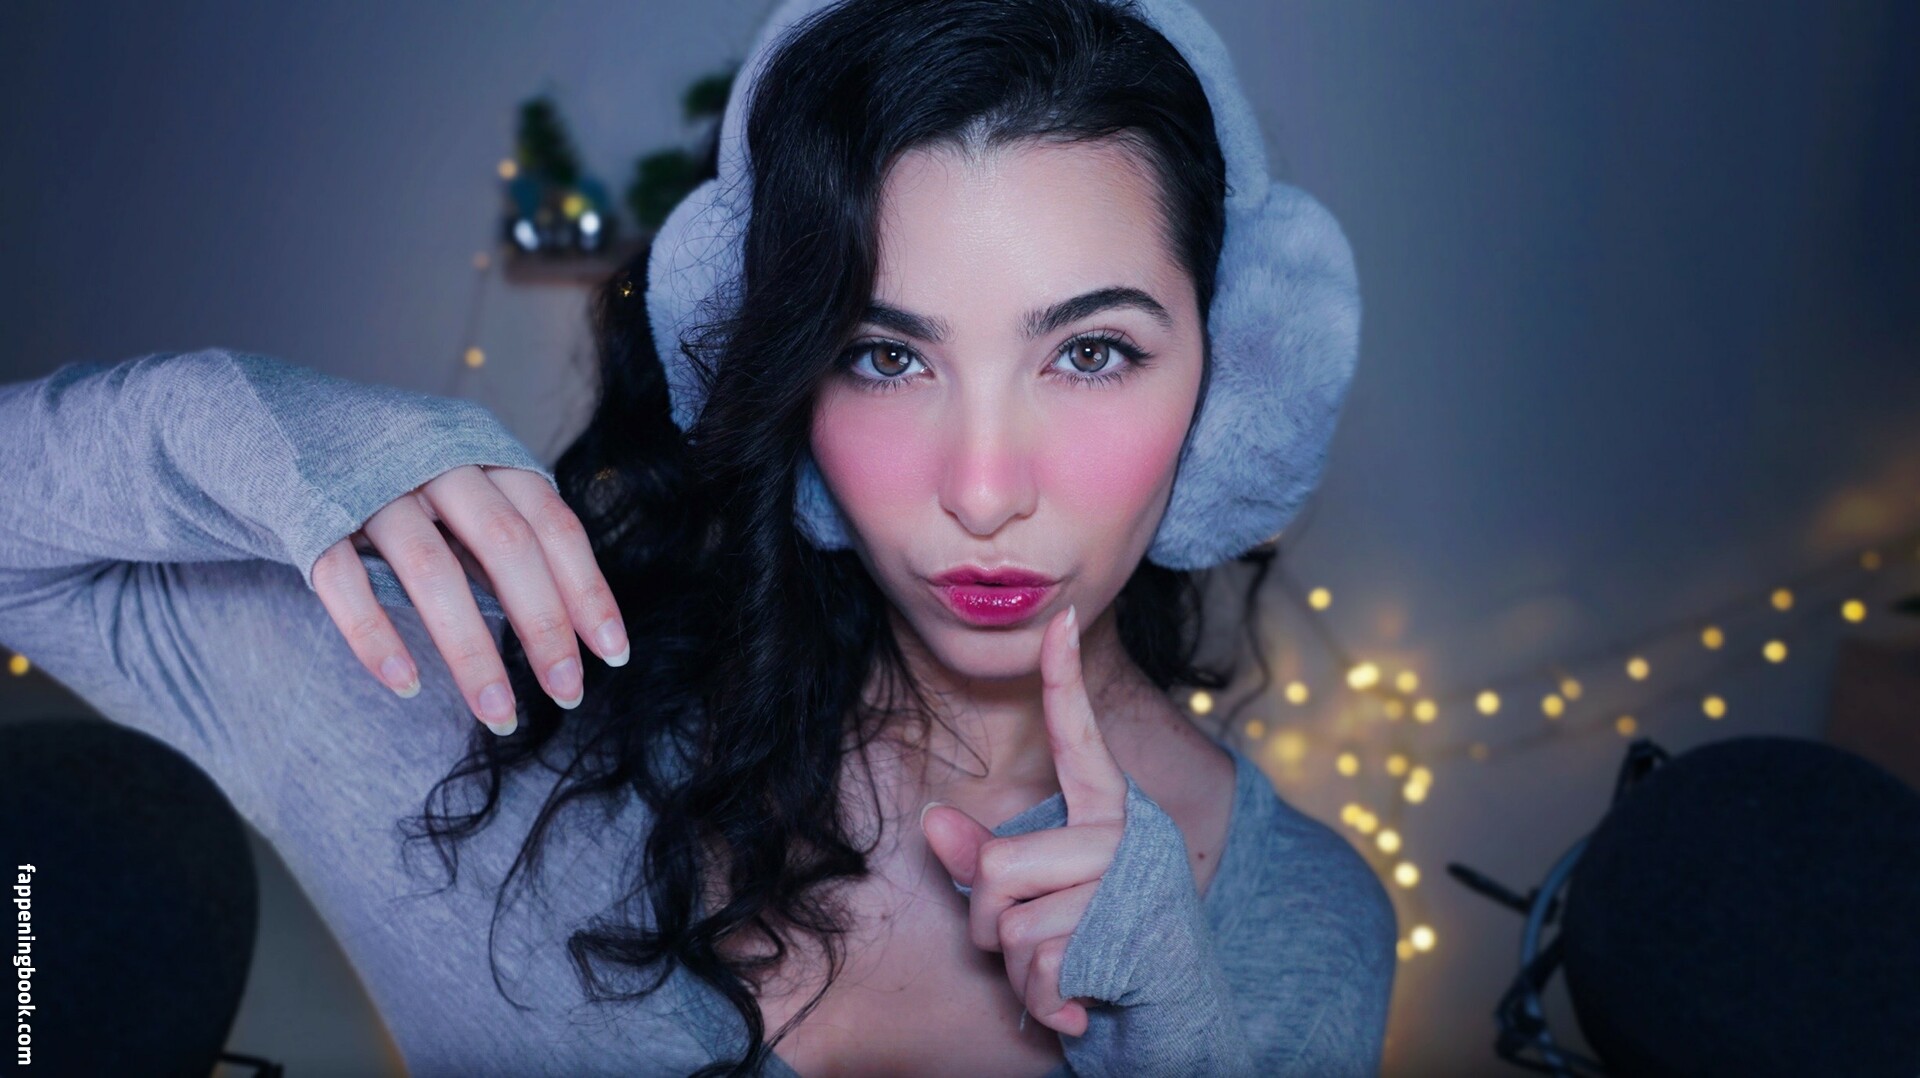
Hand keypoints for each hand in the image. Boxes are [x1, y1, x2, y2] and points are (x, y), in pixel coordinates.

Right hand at [309, 464, 627, 733]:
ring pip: (432, 571)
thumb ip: (510, 539)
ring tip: (498, 714)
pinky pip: (344, 581)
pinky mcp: (311, 511)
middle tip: (567, 694)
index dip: (587, 591)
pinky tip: (407, 686)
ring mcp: (373, 485)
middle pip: (506, 545)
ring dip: (471, 651)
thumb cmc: (400, 474)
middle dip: (544, 626)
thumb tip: (570, 623)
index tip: (614, 656)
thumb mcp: (467, 488)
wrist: (284, 424)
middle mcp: (437, 461)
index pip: (555, 526)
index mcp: (487, 456)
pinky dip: (376, 637)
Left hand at [921, 603, 1128, 1036]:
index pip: (1078, 737)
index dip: (1063, 678)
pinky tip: (1074, 1003)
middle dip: (990, 922)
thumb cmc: (1095, 940)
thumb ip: (985, 859)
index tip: (1059, 617)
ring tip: (1062, 972)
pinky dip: (1043, 999)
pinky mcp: (1127, 937)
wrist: (1172, 1008)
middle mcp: (1124, 837)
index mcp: (1107, 811)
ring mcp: (1128, 886)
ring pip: (1012, 926)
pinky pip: (1040, 969)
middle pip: (999, 867)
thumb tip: (933, 822)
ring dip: (1020, 969)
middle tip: (1032, 941)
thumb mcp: (1038, 895)